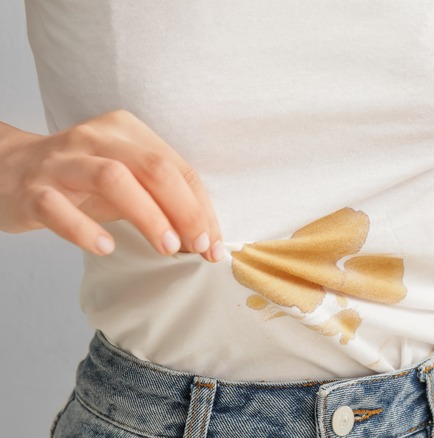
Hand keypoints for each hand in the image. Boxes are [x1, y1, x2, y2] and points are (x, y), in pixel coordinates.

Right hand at [0, 110, 222, 261]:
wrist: (5, 170)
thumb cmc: (79, 180)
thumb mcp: (125, 181)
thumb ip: (161, 201)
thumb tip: (204, 238)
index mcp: (126, 130)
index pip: (177, 168)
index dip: (201, 208)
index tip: (214, 245)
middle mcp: (95, 138)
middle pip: (153, 168)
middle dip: (184, 210)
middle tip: (196, 246)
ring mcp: (61, 162)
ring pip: (113, 179)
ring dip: (148, 215)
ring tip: (166, 248)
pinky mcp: (31, 190)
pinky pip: (59, 208)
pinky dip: (86, 229)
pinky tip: (106, 247)